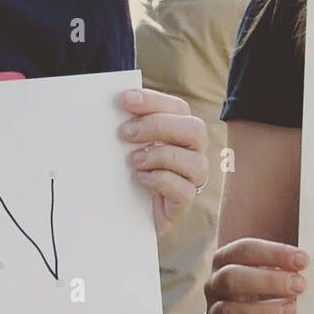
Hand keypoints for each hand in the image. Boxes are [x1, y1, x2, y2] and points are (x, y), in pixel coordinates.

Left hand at [119, 89, 207, 236]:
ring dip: (160, 157)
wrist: (124, 213)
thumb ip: (130, 125)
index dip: (153, 101)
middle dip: (158, 127)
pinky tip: (141, 179)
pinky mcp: (184, 202)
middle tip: (125, 133)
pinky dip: (160, 181)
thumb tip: (119, 104)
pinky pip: (184, 190)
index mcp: (180, 131)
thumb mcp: (127, 144)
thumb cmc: (128, 172)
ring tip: (135, 162)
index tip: (125, 100)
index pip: (178, 108)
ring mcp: (192, 178)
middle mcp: (193, 152)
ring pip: (194, 162)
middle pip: (195, 130)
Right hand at [205, 237, 308, 313]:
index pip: (244, 250)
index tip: (302, 260)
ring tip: (292, 310)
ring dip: (264, 311)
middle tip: (299, 285)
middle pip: (231, 278)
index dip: (273, 253)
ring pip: (229, 312)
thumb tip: (305, 258)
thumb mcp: (272, 269)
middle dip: (268, 281)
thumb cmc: (267, 287)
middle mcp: (215, 285)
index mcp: (225, 260)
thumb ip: (285, 262)